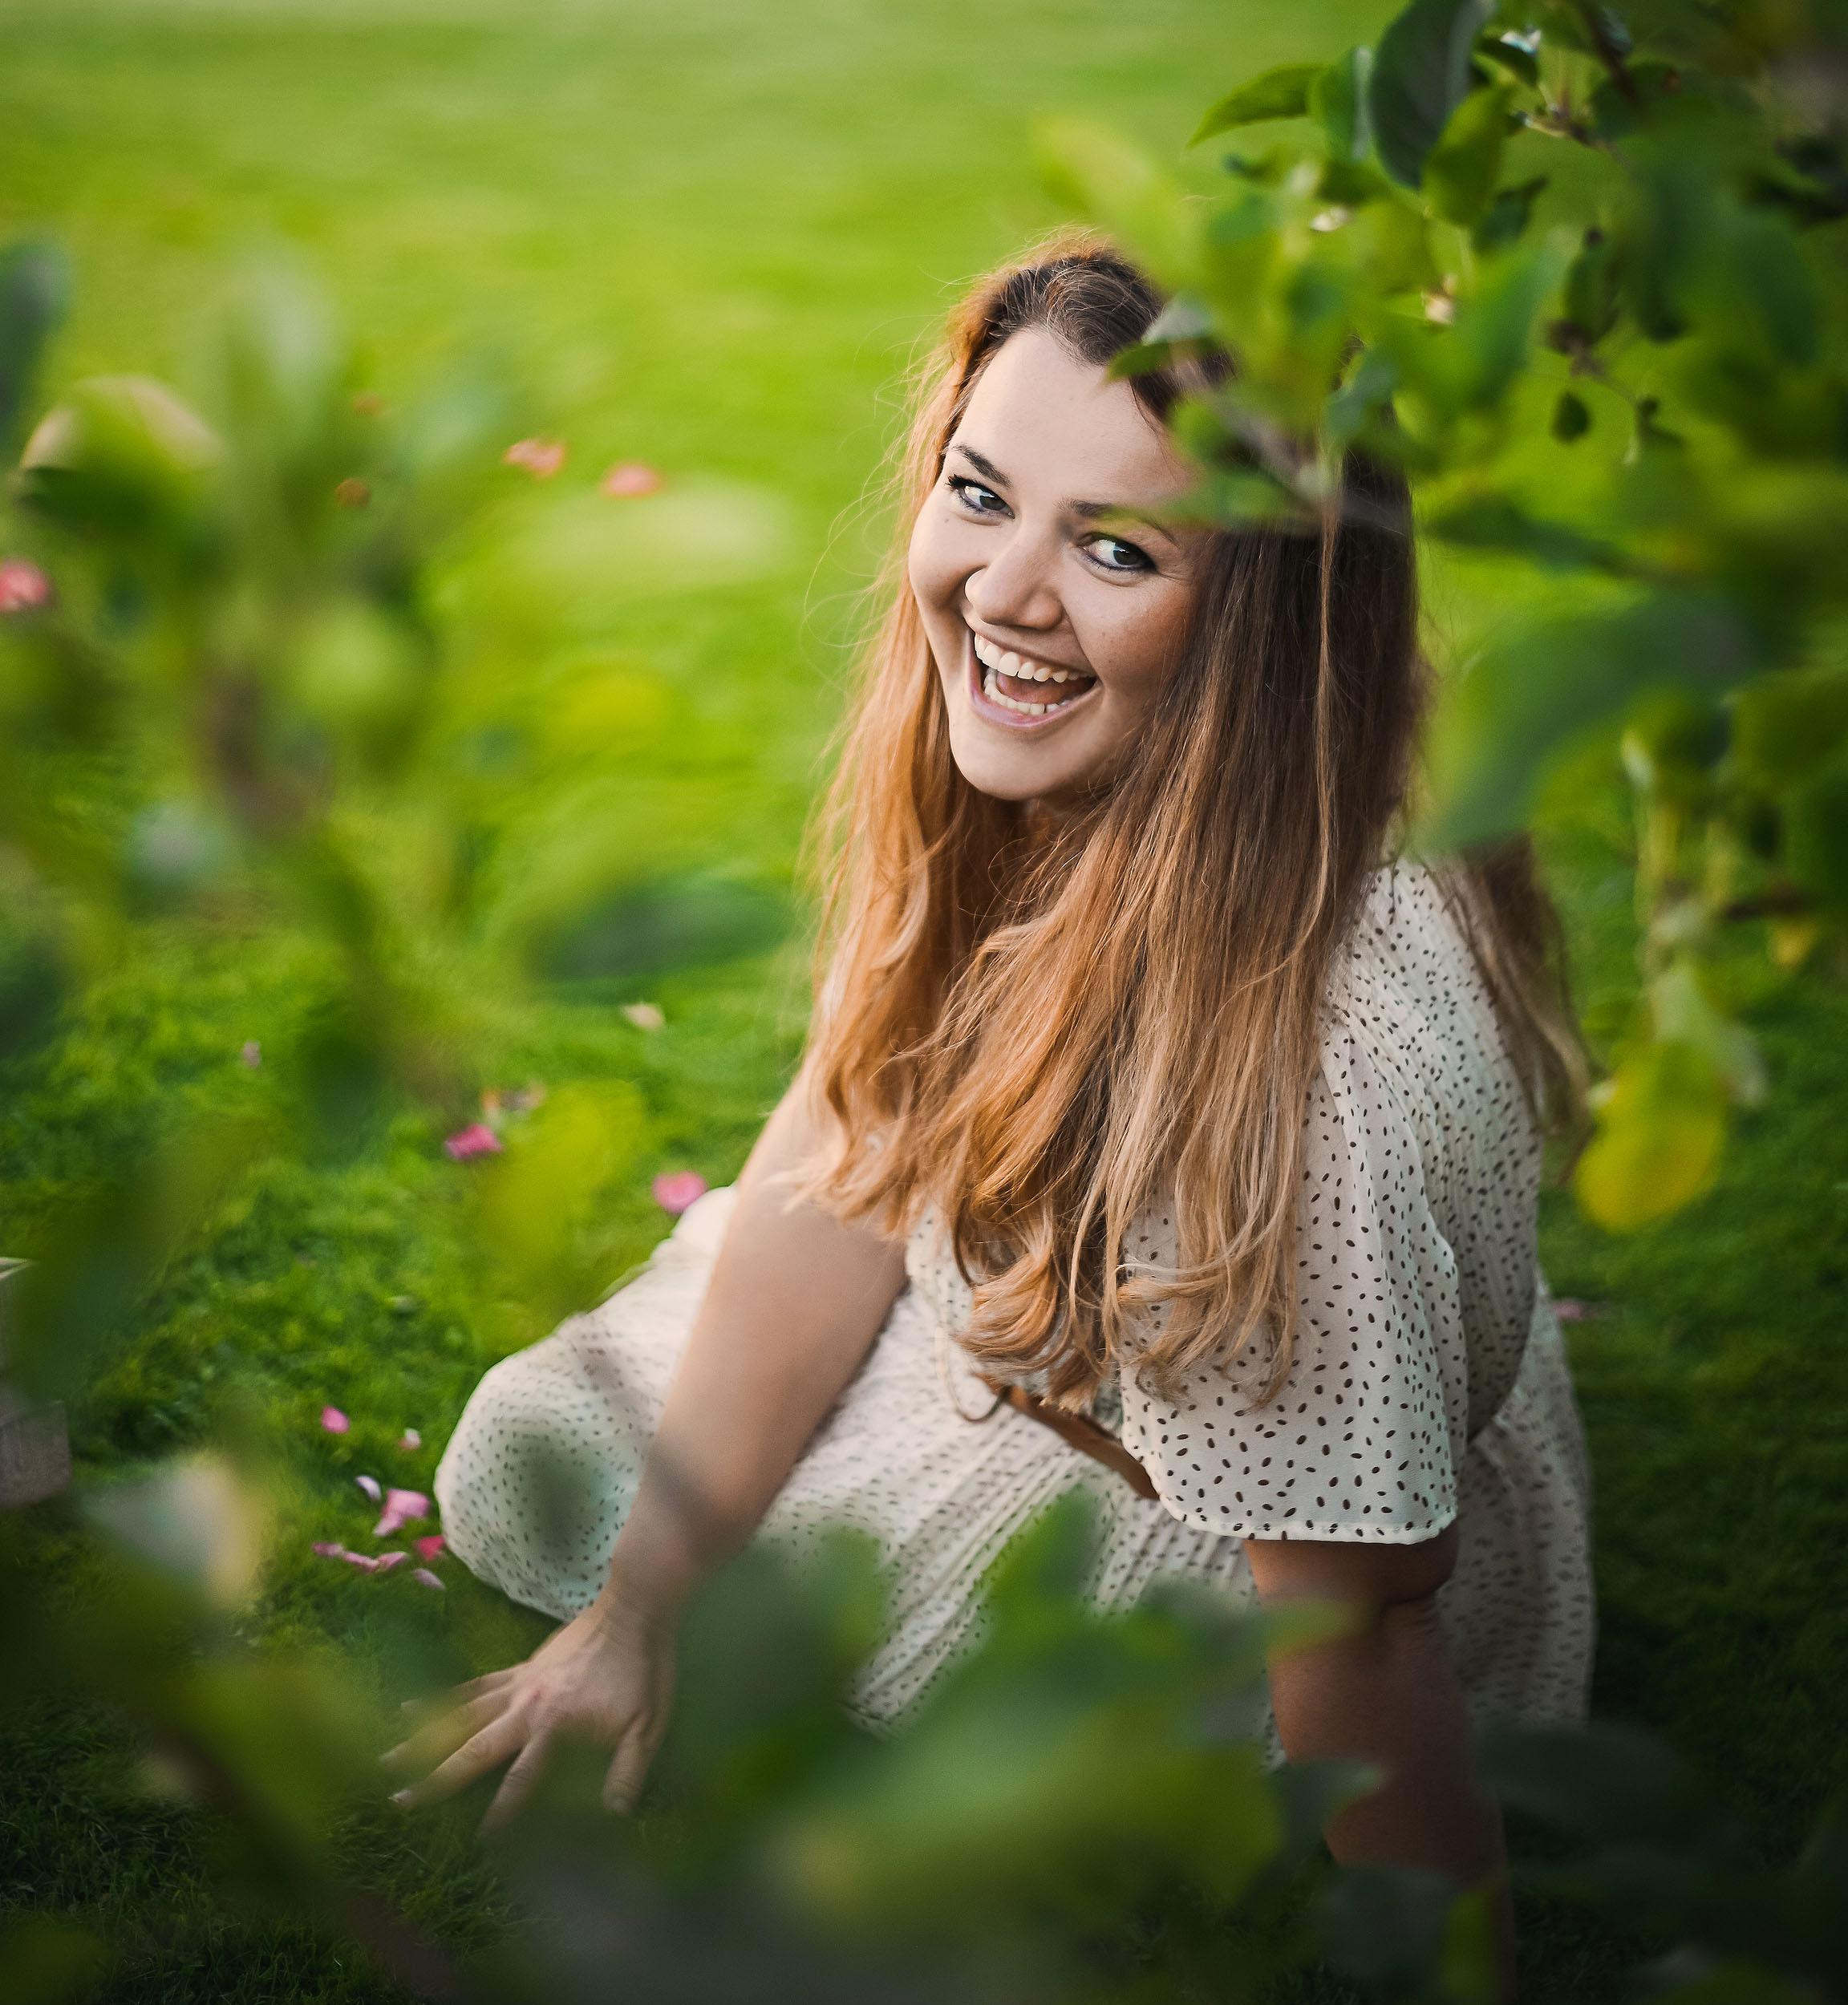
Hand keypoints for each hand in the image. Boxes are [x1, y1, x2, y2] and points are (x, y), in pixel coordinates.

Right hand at [382, 1596, 676, 1831]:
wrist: (634, 1606)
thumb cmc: (644, 1669)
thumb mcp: (648, 1726)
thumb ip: (628, 1773)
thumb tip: (614, 1819)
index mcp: (556, 1725)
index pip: (521, 1780)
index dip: (502, 1814)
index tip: (479, 1843)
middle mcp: (527, 1706)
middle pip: (473, 1749)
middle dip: (435, 1779)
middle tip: (398, 1801)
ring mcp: (518, 1683)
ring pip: (460, 1716)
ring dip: (423, 1738)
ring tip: (387, 1758)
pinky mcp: (520, 1667)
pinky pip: (473, 1687)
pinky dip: (443, 1698)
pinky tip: (412, 1705)